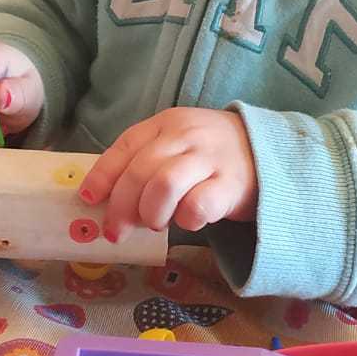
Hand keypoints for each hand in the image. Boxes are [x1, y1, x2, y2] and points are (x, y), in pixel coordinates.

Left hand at [79, 108, 257, 237]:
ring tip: (156, 224)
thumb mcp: (177, 145)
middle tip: (115, 232)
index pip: (125, 146)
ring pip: (164, 184)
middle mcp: (186, 136)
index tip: (87, 200)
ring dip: (151, 212)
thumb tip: (102, 200)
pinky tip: (189, 221)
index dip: (102, 175)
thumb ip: (145, 163)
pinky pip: (198, 205)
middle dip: (120, 207)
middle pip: (140, 171)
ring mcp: (211, 158)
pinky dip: (185, 219)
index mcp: (167, 123)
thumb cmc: (210, 155)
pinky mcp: (232, 184)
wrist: (269, 151)